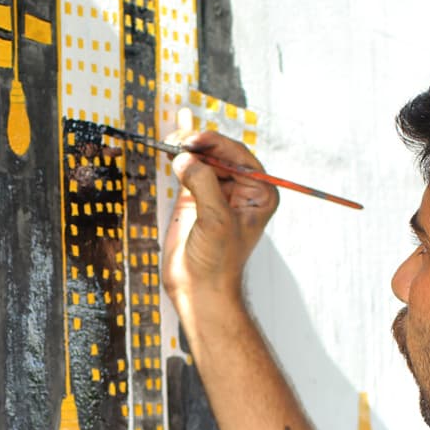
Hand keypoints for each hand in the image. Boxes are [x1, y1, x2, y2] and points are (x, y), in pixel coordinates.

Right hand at [161, 125, 278, 314]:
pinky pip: (188, 171)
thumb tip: (185, 158)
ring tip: (170, 139)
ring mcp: (216, 193)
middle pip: (219, 154)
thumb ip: (203, 184)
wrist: (199, 289)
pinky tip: (173, 139)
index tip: (193, 141)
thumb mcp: (216, 220)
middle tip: (178, 140)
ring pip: (202, 159)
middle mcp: (240, 190)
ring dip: (186, 147)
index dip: (215, 144)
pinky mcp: (195, 199)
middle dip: (198, 144)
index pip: (238, 156)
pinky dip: (179, 156)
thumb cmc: (218, 263)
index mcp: (259, 193)